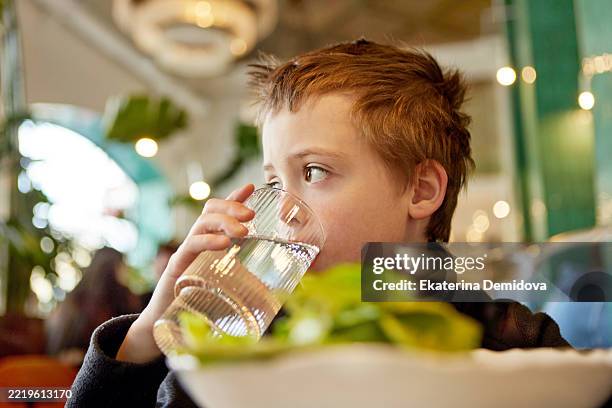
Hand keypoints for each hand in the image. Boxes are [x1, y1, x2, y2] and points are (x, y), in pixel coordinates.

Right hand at [116, 183, 255, 362]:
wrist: (163, 327)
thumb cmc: (197, 306)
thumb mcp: (225, 289)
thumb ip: (245, 285)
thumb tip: (274, 290)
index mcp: (208, 244)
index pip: (219, 213)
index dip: (234, 198)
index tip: (251, 187)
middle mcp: (195, 244)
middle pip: (210, 211)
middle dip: (231, 206)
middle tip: (251, 214)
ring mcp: (184, 254)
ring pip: (201, 224)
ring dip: (224, 222)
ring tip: (243, 231)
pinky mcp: (175, 268)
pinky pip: (191, 246)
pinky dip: (208, 241)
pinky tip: (224, 244)